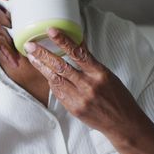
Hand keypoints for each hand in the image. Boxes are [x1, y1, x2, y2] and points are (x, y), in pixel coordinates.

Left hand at [24, 27, 153, 153]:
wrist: (123, 123)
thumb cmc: (118, 97)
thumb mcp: (108, 75)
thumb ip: (90, 63)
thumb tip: (76, 45)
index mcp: (99, 74)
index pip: (78, 53)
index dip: (63, 41)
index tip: (51, 31)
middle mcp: (89, 85)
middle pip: (61, 66)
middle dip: (43, 54)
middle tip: (30, 45)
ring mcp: (80, 98)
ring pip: (55, 79)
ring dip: (42, 67)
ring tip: (32, 57)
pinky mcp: (74, 109)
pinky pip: (58, 92)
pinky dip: (51, 81)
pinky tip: (44, 73)